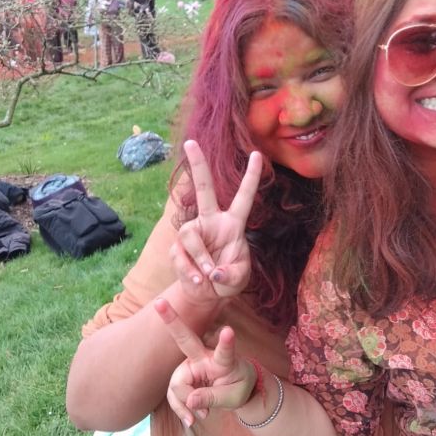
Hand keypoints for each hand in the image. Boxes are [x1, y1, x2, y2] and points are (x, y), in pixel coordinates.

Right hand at [155, 297, 256, 426]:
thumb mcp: (233, 397)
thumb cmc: (239, 386)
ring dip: (185, 404)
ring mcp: (190, 366)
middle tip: (158, 302)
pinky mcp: (182, 376)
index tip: (229, 330)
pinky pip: (174, 395)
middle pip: (185, 339)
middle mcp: (203, 357)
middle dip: (171, 320)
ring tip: (202, 415)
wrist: (235, 389)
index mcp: (224, 360)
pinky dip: (182, 409)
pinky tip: (192, 418)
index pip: (225, 351)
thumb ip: (212, 398)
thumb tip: (190, 401)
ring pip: (177, 385)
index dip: (226, 342)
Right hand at [170, 139, 261, 303]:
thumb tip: (213, 270)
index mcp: (233, 224)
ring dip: (199, 258)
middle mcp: (211, 221)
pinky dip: (189, 272)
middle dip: (197, 165)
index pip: (244, 197)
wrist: (206, 293)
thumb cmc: (227, 280)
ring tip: (206, 276)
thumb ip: (232, 275)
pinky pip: (180, 256)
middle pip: (204, 189)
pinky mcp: (177, 247)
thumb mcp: (239, 280)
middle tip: (190, 142)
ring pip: (189, 235)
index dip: (251, 177)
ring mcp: (193, 232)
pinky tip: (197, 280)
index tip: (258, 154)